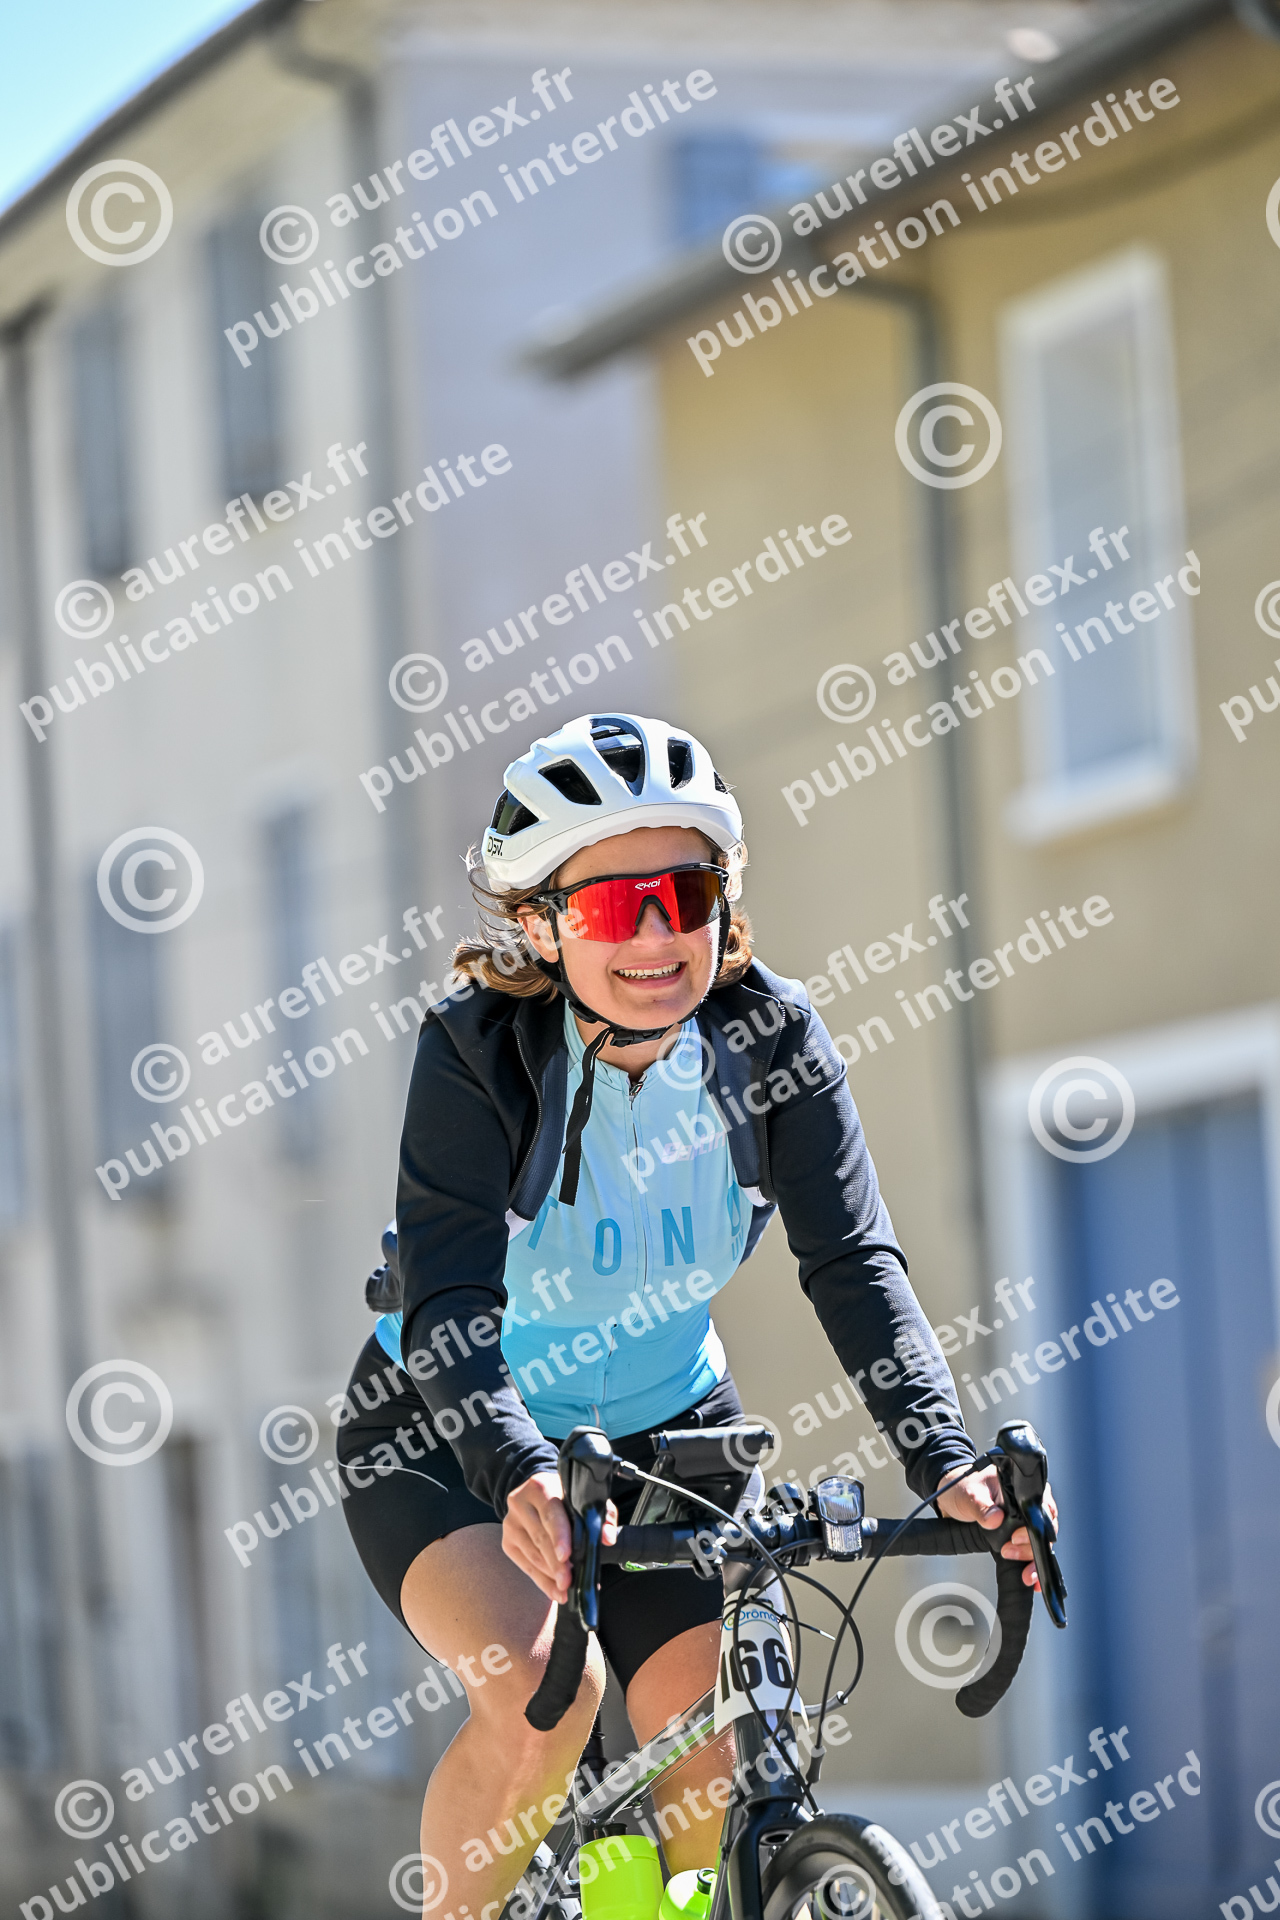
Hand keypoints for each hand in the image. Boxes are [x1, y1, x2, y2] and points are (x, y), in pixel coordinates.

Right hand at [502, 1471, 618, 1603]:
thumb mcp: (585, 1499)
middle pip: (540, 1537)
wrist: (534, 1494)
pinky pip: (525, 1564)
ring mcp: (511, 1523)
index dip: (558, 1536)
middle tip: (568, 1582)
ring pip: (532, 1554)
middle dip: (555, 1563)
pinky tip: (554, 1590)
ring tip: (564, 1589)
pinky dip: (541, 1580)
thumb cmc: (565, 1498)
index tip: (565, 1556)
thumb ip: (602, 1515)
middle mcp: (520, 1503)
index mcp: (541, 1487)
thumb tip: (607, 1538)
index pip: (550, 1514)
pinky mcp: (507, 1541)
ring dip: (549, 1575)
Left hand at [935, 1464, 1058, 1589]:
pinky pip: (1029, 1553)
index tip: (1017, 1536)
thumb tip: (996, 1518)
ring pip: (1039, 1544)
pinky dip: (1031, 1566)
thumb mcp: (969, 1494)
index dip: (1035, 1524)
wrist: (950, 1500)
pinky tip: (1030, 1579)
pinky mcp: (1016, 1538)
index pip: (1041, 1506)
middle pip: (1044, 1529)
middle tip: (1011, 1550)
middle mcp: (1026, 1506)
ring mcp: (1022, 1524)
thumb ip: (981, 1506)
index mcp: (1020, 1489)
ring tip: (1020, 1569)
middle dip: (1031, 1546)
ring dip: (1032, 1559)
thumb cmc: (962, 1488)